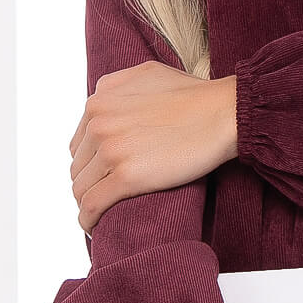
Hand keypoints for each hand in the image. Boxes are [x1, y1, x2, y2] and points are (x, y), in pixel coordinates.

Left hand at [69, 63, 238, 233]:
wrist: (223, 114)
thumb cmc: (195, 96)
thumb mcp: (146, 74)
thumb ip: (116, 85)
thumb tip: (101, 100)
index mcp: (99, 101)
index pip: (79, 144)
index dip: (91, 163)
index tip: (105, 176)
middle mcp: (98, 123)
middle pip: (78, 167)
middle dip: (91, 183)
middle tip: (109, 197)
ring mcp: (110, 151)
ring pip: (80, 189)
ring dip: (89, 204)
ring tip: (103, 215)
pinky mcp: (125, 177)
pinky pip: (92, 206)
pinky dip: (88, 221)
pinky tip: (94, 228)